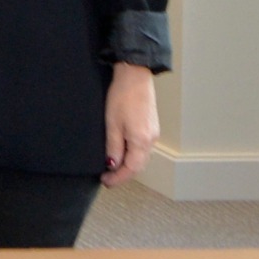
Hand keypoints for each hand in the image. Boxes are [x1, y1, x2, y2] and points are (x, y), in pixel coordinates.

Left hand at [102, 62, 158, 185]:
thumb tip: (112, 164)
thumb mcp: (112, 124)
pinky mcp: (151, 126)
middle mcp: (151, 139)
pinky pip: (143, 148)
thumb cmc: (122, 97)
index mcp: (141, 141)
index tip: (106, 182)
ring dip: (128, 165)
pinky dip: (133, 155)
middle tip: (107, 178)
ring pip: (142, 157)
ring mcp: (153, 133)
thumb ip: (112, 146)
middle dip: (123, 174)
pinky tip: (122, 153)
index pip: (132, 168)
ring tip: (112, 167)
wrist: (135, 77)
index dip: (118, 178)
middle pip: (139, 165)